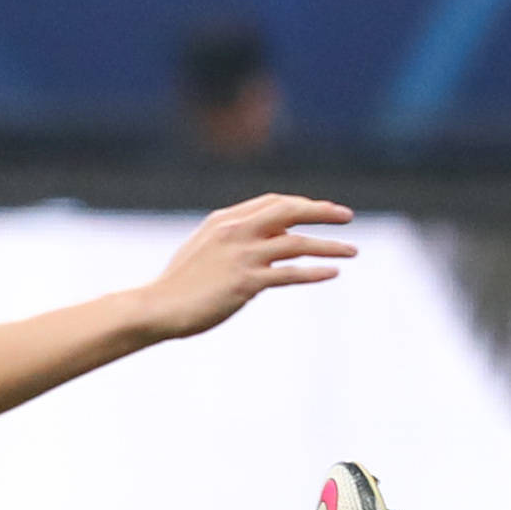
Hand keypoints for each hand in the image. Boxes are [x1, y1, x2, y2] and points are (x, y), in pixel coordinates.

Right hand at [134, 196, 354, 340]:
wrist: (157, 307)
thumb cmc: (180, 284)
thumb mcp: (205, 250)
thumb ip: (235, 239)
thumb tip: (269, 241)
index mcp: (224, 220)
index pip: (273, 202)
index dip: (301, 205)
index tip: (321, 211)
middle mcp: (235, 231)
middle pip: (290, 211)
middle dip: (322, 211)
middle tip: (347, 216)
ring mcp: (241, 256)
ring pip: (297, 243)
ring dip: (329, 246)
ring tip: (352, 251)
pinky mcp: (245, 282)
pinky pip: (290, 274)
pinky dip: (314, 272)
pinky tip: (333, 272)